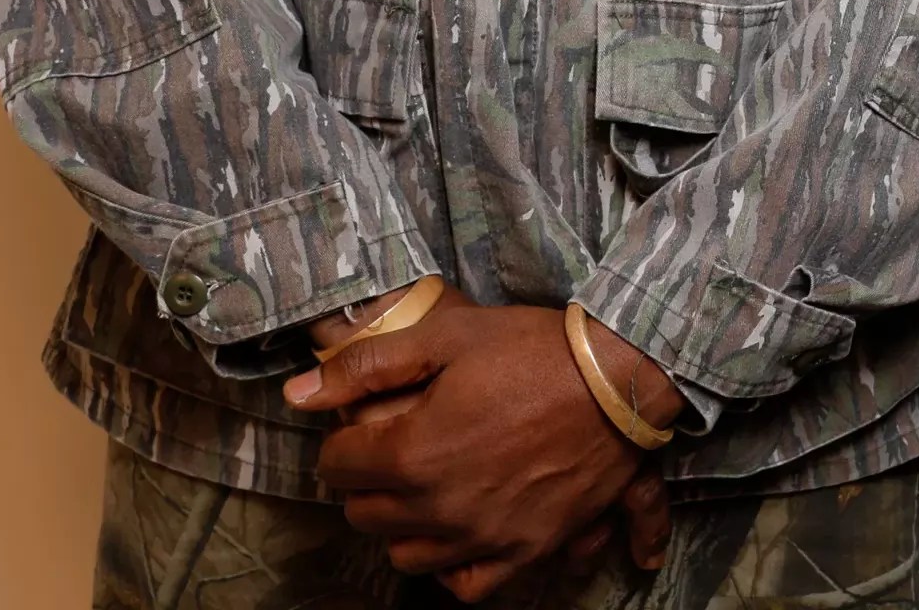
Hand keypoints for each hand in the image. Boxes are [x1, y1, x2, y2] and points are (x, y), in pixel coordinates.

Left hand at [285, 302, 681, 598]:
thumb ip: (367, 364)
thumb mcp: (448, 333)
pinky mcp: (525, 550)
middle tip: (392, 453)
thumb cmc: (534, 349)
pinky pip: (468, 586)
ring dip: (403, 526)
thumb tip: (298, 392)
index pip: (339, 464)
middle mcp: (439, 506)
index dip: (345, 440)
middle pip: (366, 513)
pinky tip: (456, 538)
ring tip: (422, 493)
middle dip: (368, 482)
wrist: (620, 378)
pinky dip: (453, 568)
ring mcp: (482, 536)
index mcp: (412, 451)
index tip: (365, 426)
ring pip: (408, 555)